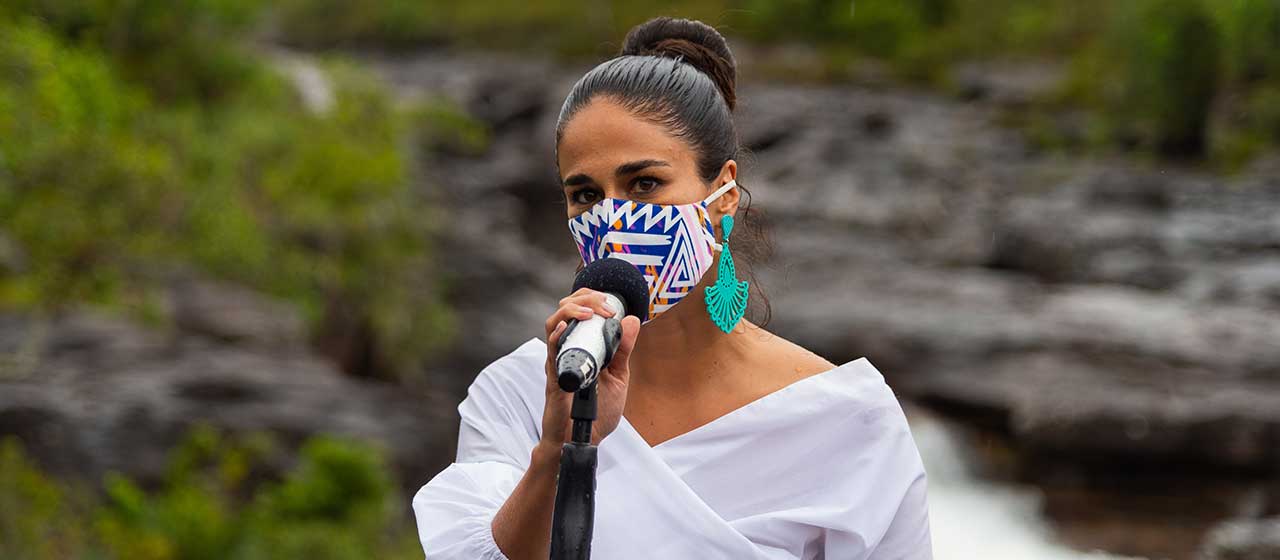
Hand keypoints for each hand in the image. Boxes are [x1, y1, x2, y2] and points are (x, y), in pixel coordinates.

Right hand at [540, 288, 640, 449]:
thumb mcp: (618, 376)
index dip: (592, 298)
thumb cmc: (598, 411)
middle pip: (564, 310)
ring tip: (589, 313)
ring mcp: (559, 363)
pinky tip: (564, 329)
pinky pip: (551, 354)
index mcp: (583, 346)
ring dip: (570, 312)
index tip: (611, 305)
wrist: (585, 439)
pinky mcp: (554, 379)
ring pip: (553, 325)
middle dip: (584, 299)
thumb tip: (632, 320)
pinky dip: (556, 337)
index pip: (579, 309)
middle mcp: (568, 350)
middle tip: (604, 307)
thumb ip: (623, 350)